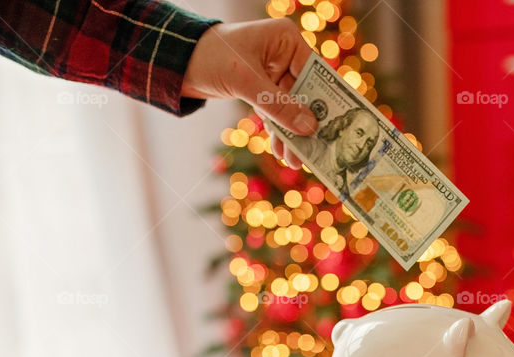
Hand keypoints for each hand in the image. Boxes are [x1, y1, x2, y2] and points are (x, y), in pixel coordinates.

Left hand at [182, 19, 313, 167]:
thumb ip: (278, 104)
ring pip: (292, 108)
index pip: (315, 73)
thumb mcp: (246, 82)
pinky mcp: (263, 88)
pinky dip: (279, 131)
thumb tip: (309, 128)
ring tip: (294, 160)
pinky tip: (281, 151)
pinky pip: (277, 112)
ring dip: (293, 134)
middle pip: (306, 94)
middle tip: (314, 151)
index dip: (325, 101)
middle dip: (306, 125)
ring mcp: (275, 72)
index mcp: (286, 40)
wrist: (178, 62)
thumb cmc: (210, 57)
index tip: (334, 127)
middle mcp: (285, 54)